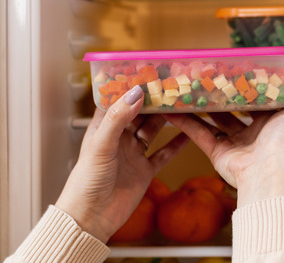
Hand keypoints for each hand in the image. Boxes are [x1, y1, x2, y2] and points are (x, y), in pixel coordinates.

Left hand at [56, 85, 188, 241]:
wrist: (91, 218)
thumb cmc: (86, 182)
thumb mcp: (101, 146)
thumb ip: (119, 118)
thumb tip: (136, 93)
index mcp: (103, 129)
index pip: (118, 101)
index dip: (132, 87)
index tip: (149, 73)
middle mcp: (120, 138)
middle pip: (140, 113)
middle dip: (155, 100)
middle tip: (173, 85)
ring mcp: (134, 154)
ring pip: (154, 130)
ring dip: (167, 118)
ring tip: (183, 104)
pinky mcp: (146, 169)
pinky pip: (165, 153)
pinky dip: (178, 144)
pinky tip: (190, 134)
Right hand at [163, 91, 283, 207]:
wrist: (270, 168)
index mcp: (271, 122)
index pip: (256, 101)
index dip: (245, 87)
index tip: (231, 72)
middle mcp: (254, 133)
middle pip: (233, 110)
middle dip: (220, 96)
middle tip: (206, 79)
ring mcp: (235, 144)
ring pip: (214, 121)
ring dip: (200, 107)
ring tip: (186, 90)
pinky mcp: (218, 154)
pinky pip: (200, 135)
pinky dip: (185, 124)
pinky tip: (171, 110)